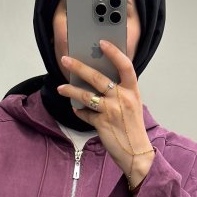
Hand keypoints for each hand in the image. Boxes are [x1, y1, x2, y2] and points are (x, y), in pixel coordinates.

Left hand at [58, 40, 155, 185]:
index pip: (125, 65)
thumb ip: (120, 92)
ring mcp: (112, 111)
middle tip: (66, 60)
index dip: (114, 52)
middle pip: (97, 77)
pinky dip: (79, 112)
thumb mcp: (132, 105)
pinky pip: (85, 114)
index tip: (102, 43)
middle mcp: (123, 98)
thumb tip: (97, 80)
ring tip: (61, 88)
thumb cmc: (132, 128)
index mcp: (132, 91)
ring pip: (85, 95)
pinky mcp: (102, 124)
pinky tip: (76, 110)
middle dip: (78, 67)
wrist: (136, 153)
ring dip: (70, 91)